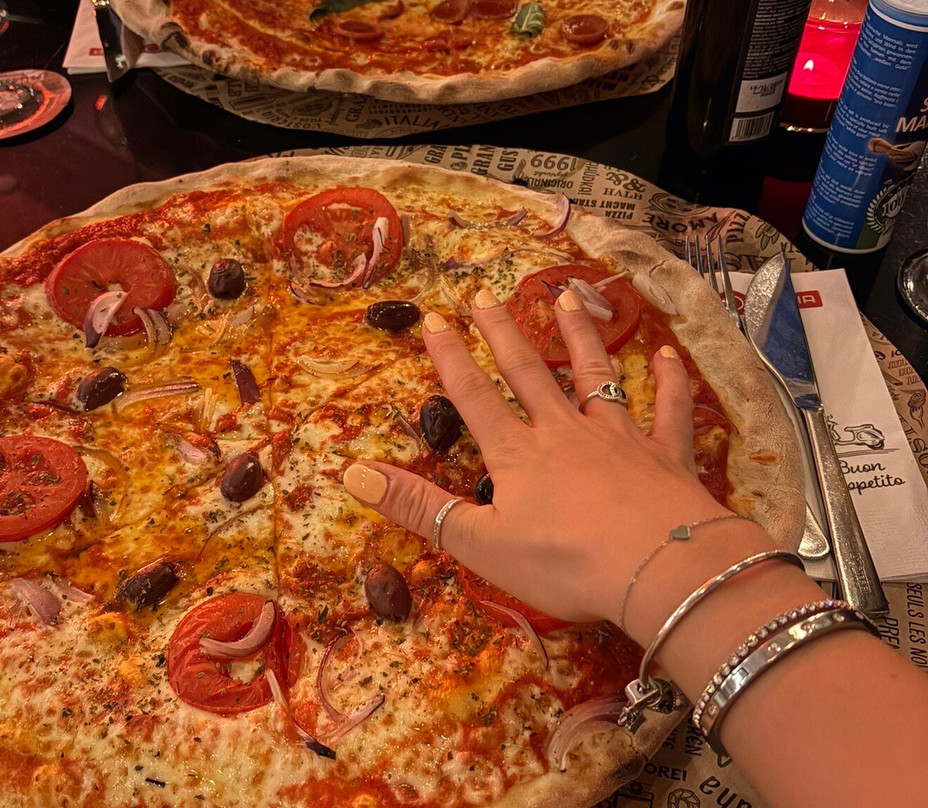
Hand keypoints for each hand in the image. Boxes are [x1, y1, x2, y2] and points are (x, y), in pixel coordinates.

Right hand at [342, 287, 731, 625]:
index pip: (475, 397)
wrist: (659, 571)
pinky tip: (668, 355)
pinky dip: (669, 382)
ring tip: (566, 299)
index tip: (436, 319)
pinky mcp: (664, 454)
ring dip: (579, 336)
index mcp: (517, 455)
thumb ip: (418, 507)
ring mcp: (618, 436)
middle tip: (487, 294)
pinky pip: (667, 410)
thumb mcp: (479, 544)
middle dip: (503, 333)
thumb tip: (353, 473)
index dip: (451, 359)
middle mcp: (564, 431)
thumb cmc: (564, 563)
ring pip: (595, 376)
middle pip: (528, 372)